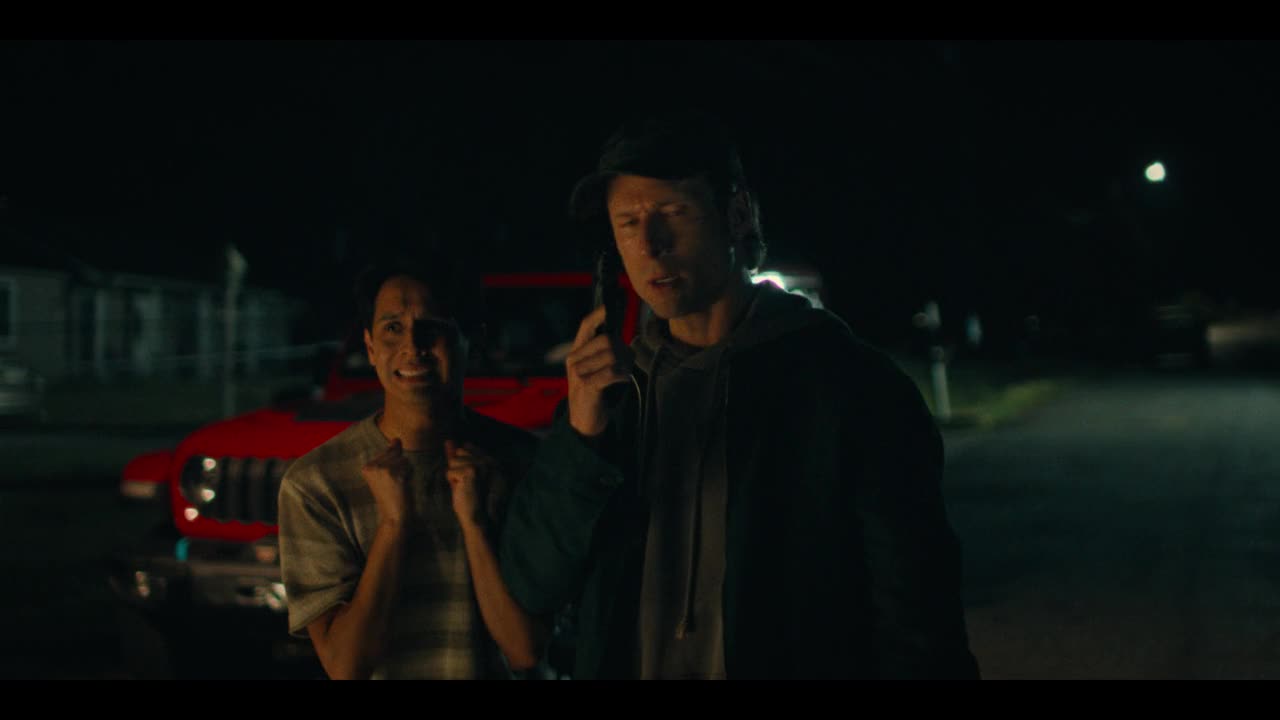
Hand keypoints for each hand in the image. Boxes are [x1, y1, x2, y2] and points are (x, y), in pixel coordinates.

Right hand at [361, 438, 411, 525]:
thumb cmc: (393, 497)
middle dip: (401, 467)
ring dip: (406, 472)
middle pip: (396, 453)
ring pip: (403, 459)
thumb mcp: (387, 474)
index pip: (389, 453)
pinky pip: (408, 465)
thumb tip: (396, 439)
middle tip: (394, 484)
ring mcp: (381, 469)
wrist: (394, 517)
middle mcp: (371, 466)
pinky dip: (410, 475)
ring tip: (399, 486)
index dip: (395, 467)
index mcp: (366, 467)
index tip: (388, 483)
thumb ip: (391, 456)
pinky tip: (402, 486)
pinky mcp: (393, 474)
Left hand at [445, 440, 487, 528]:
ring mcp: (481, 465)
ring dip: (455, 476)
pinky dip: (452, 483)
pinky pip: (449, 471)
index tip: (469, 477)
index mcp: (493, 460)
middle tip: (468, 484)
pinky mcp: (471, 472)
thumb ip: (460, 457)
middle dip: (458, 468)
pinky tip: (463, 491)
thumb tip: (448, 441)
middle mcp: (490, 460)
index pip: (467, 446)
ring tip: (466, 488)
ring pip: (453, 461)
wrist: (479, 520)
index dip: (462, 462)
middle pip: (459, 452)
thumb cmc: (473, 499)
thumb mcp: (468, 475)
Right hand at [564, 305, 633, 436]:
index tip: (612, 304)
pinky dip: (623, 376)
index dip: (600, 314)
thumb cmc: (595, 394)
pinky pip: (612, 372)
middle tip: (627, 365)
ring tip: (624, 375)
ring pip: (612, 355)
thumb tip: (623, 341)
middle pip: (607, 340)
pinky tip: (623, 381)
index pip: (587, 325)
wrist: (584, 422)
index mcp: (577, 353)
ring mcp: (578, 372)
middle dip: (624, 351)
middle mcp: (574, 359)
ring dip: (625, 365)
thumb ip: (605, 354)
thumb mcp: (597, 370)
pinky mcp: (587, 386)